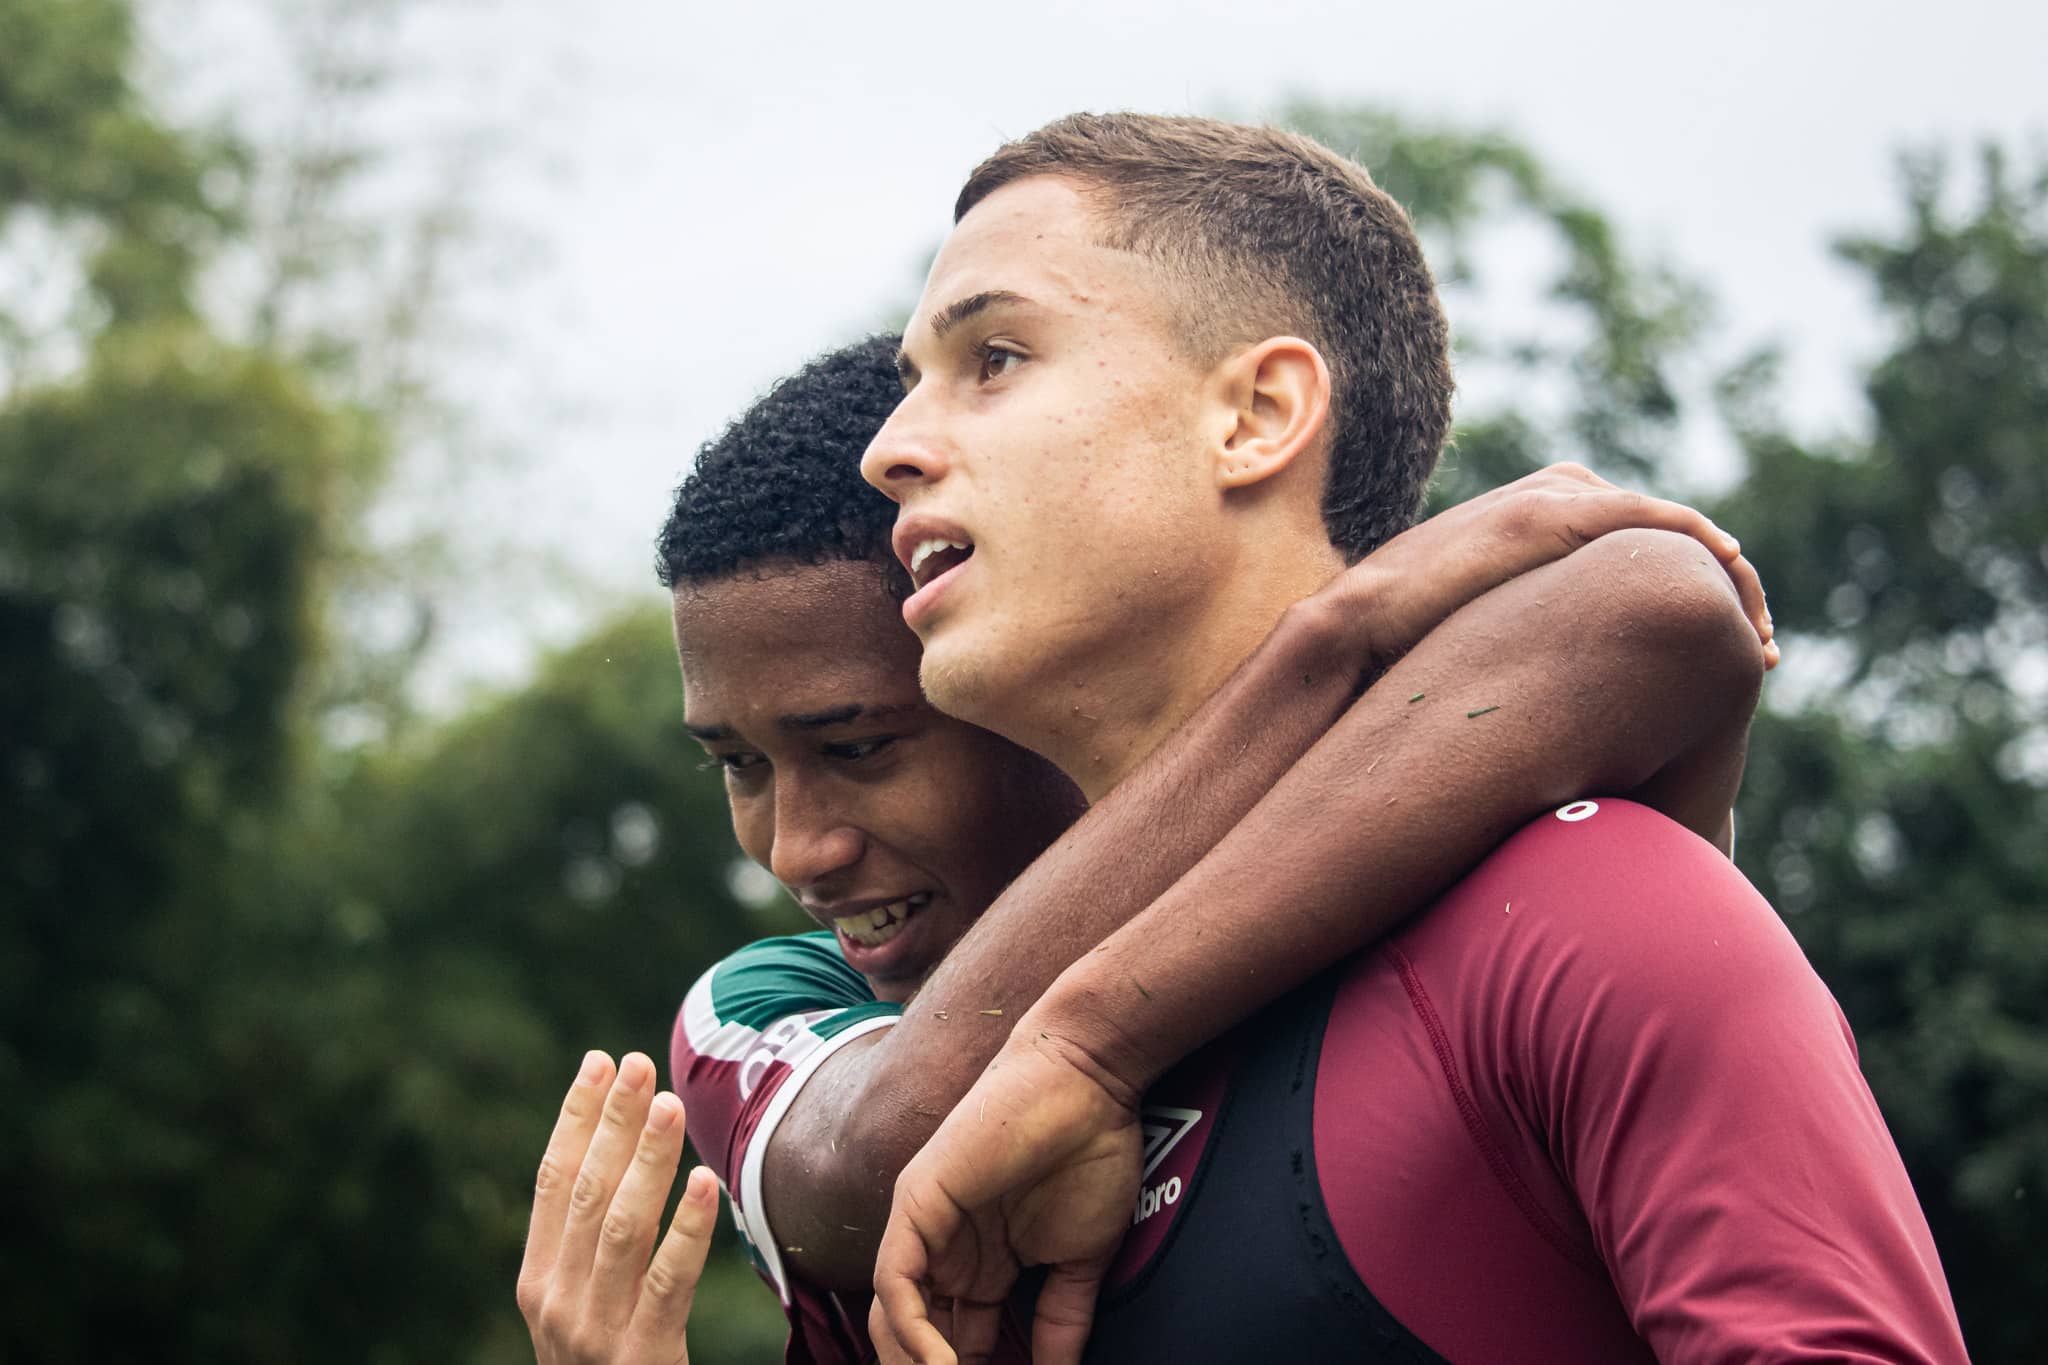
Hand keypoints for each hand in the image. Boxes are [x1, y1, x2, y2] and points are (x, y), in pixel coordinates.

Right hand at [517, 1050, 720, 1364]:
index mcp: (538, 1280)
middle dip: (611, 1123)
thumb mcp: (584, 1308)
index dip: (574, 1118)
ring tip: (670, 1105)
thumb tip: (619, 1155)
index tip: (597, 1062)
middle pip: (585, 1192)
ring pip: (621, 1227)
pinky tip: (704, 1183)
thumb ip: (593, 1246)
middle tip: (638, 1063)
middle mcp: (555, 1300)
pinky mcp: (640, 1355)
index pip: (552, 1182)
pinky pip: (667, 1281)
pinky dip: (686, 1228)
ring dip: (646, 1160)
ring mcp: (592, 1330)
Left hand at [870, 1032, 1141, 1364]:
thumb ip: (1062, 1319)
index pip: (955, 1342)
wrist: (1089, 1080)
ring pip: (893, 1318)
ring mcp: (926, 1227)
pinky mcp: (917, 1203)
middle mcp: (946, 1250)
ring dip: (915, 1364)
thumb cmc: (1091, 1151)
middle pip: (917, 1336)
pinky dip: (912, 1331)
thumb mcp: (1081, 1259)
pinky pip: (896, 1282)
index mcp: (980, 1264)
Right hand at [1290, 462, 1776, 675]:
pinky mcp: (1550, 514)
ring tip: (1760, 628)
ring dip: (1727, 573)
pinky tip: (1732, 570)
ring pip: (1672, 524)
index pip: (1640, 545)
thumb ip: (1526, 650)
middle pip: (1669, 530)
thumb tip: (1550, 713)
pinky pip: (1652, 517)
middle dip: (1724, 584)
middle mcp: (1551, 499)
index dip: (1693, 590)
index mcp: (1537, 527)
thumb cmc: (1405, 654)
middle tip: (1763, 645)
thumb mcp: (1483, 646)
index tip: (1733, 650)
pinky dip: (1699, 537)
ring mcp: (1550, 500)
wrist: (1354, 633)